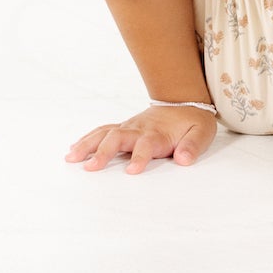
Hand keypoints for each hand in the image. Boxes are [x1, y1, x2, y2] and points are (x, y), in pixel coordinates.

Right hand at [65, 102, 218, 172]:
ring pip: (104, 133)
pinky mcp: (122, 127)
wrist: (184, 101)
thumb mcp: (201, 132)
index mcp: (158, 133)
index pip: (146, 145)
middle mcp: (139, 129)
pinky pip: (101, 131)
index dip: (139, 157)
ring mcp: (128, 127)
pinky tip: (74, 149)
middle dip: (103, 152)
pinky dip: (87, 139)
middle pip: (117, 138)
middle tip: (90, 168)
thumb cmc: (192, 121)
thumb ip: (192, 146)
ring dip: (87, 145)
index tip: (131, 171)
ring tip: (71, 158)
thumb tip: (184, 160)